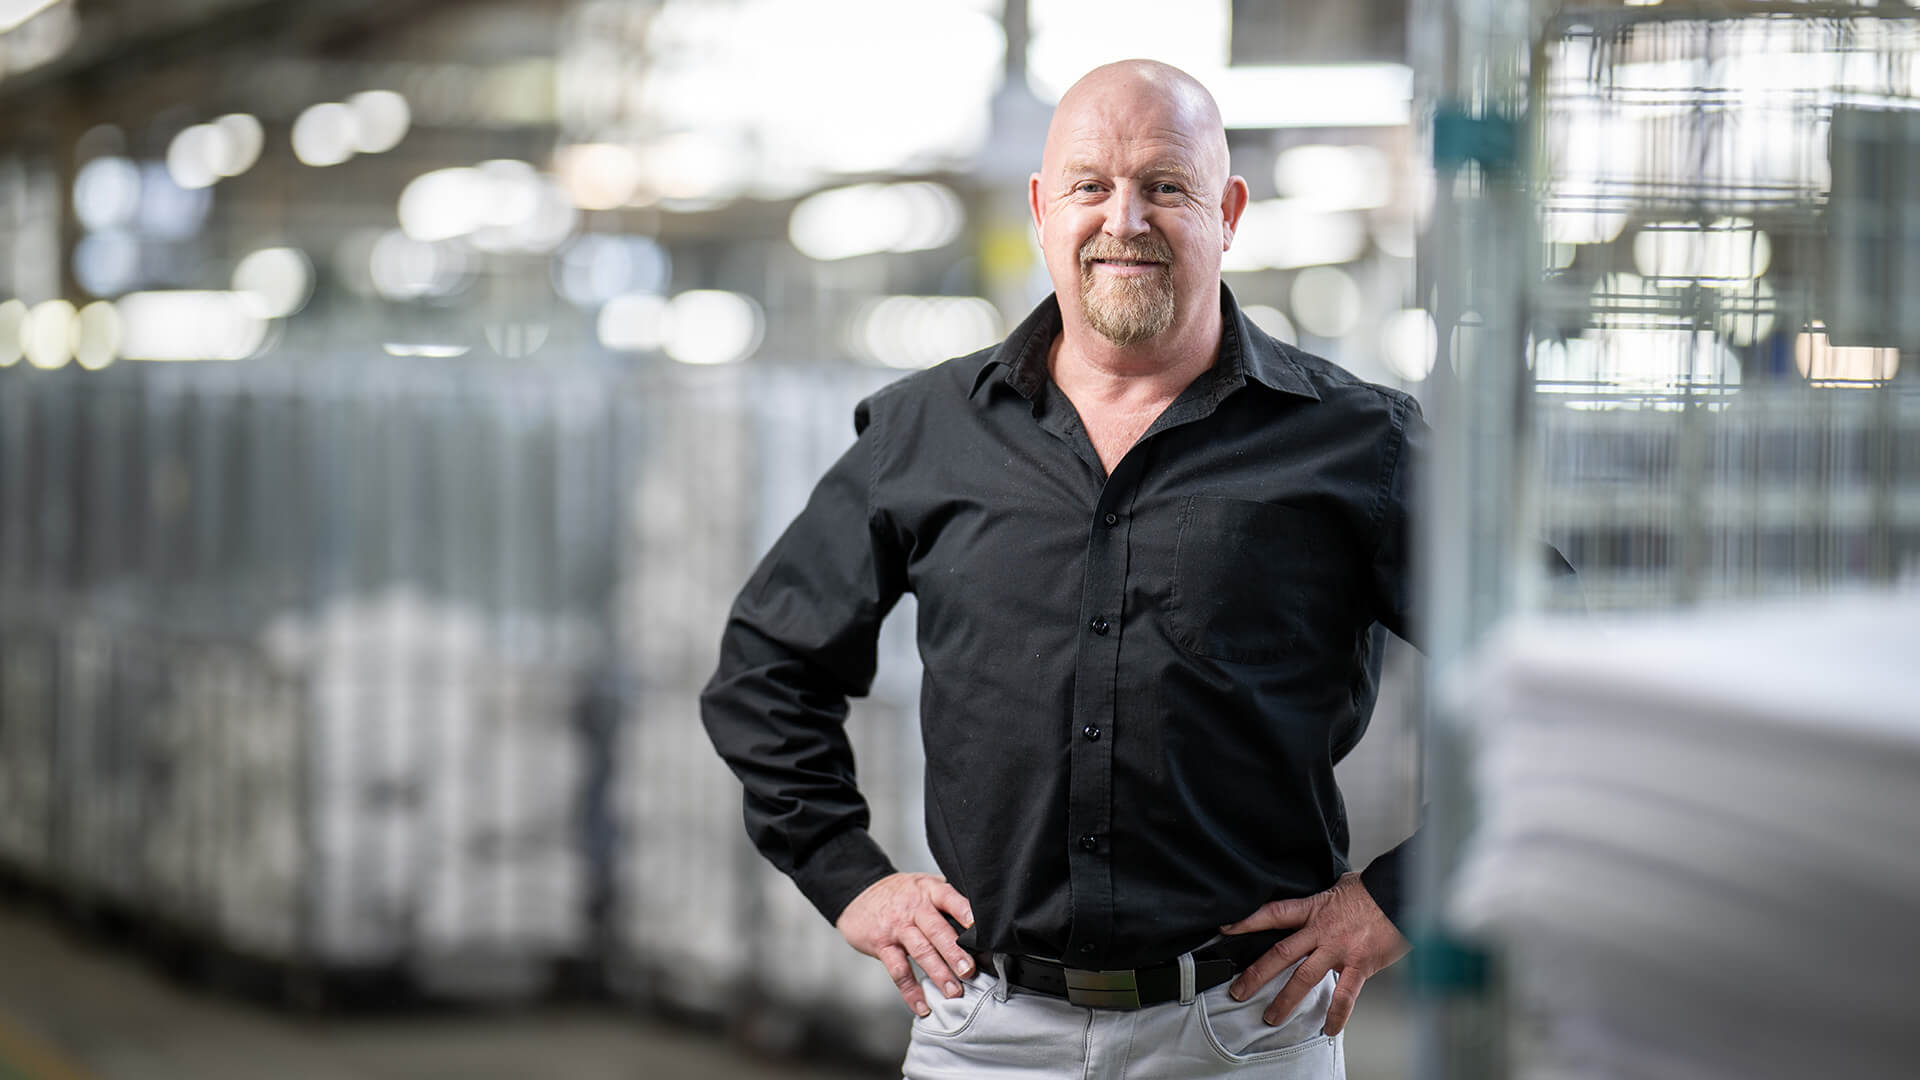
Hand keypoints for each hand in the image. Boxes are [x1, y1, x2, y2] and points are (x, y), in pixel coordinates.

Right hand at [835, 872, 976, 1017]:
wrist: (859, 893)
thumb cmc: (900, 893)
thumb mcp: (924, 887)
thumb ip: (947, 902)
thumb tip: (982, 928)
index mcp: (929, 890)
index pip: (950, 898)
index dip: (965, 912)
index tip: (981, 929)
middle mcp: (914, 907)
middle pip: (937, 930)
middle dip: (955, 952)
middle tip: (970, 971)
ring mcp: (897, 927)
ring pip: (921, 951)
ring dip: (938, 973)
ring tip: (953, 991)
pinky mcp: (882, 944)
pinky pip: (898, 970)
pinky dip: (911, 991)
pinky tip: (923, 1005)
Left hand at [1219, 872, 1408, 1035]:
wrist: (1400, 894)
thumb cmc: (1372, 891)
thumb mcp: (1338, 887)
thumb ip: (1321, 901)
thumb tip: (1314, 902)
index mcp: (1313, 910)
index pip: (1273, 913)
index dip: (1248, 921)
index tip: (1226, 930)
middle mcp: (1321, 931)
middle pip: (1281, 953)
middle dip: (1257, 974)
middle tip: (1239, 991)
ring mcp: (1339, 949)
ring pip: (1304, 978)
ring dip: (1285, 1000)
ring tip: (1272, 1017)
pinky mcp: (1359, 965)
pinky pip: (1345, 995)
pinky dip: (1336, 1015)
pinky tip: (1328, 1029)